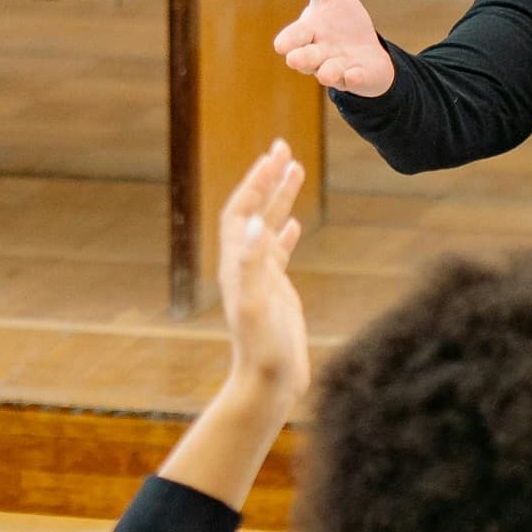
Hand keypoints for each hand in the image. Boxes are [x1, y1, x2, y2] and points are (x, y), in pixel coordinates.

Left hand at [214, 141, 310, 402]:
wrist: (269, 384)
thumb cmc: (263, 350)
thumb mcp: (258, 306)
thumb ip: (254, 265)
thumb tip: (256, 223)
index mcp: (236, 264)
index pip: (241, 211)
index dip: (254, 182)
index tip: (272, 156)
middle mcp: (244, 266)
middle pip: (254, 211)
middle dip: (267, 178)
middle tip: (284, 147)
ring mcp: (260, 278)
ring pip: (269, 227)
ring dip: (280, 198)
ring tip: (296, 169)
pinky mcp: (275, 292)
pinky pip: (279, 252)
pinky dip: (286, 232)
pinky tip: (296, 223)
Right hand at [273, 0, 393, 96]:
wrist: (366, 50)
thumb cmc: (340, 21)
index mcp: (309, 33)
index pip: (295, 37)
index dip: (289, 40)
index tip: (281, 45)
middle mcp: (320, 54)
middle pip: (307, 58)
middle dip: (302, 59)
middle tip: (295, 60)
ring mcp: (339, 68)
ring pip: (330, 72)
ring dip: (328, 72)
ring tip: (326, 72)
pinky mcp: (359, 77)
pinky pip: (356, 80)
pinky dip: (354, 78)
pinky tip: (354, 74)